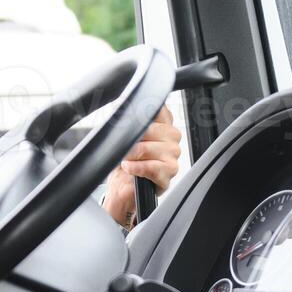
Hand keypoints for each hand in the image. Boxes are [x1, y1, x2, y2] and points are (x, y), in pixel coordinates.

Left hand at [103, 106, 182, 228]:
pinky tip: (129, 168)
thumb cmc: (126, 161)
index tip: (128, 119)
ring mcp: (173, 156)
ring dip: (131, 155)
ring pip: (148, 148)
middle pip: (150, 129)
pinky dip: (136, 168)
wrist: (123, 187)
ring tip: (126, 159)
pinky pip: (150, 166)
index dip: (141, 112)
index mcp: (164, 125)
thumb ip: (129, 119)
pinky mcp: (169, 173)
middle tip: (124, 147)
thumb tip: (118, 104)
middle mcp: (172, 139)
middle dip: (132, 139)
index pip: (159, 109)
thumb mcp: (126, 136)